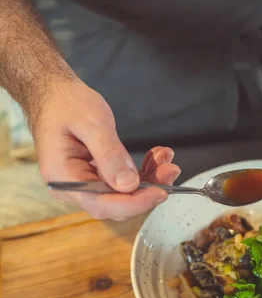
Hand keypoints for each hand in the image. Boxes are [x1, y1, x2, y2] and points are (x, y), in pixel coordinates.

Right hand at [33, 78, 180, 220]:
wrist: (54, 93)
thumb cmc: (66, 104)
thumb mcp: (91, 124)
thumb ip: (109, 154)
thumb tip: (128, 185)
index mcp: (64, 178)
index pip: (102, 204)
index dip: (134, 203)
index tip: (161, 192)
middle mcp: (73, 187)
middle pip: (116, 204)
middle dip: (148, 190)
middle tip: (171, 170)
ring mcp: (85, 183)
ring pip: (124, 194)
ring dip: (150, 179)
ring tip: (166, 158)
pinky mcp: (96, 176)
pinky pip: (123, 182)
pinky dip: (143, 171)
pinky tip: (156, 157)